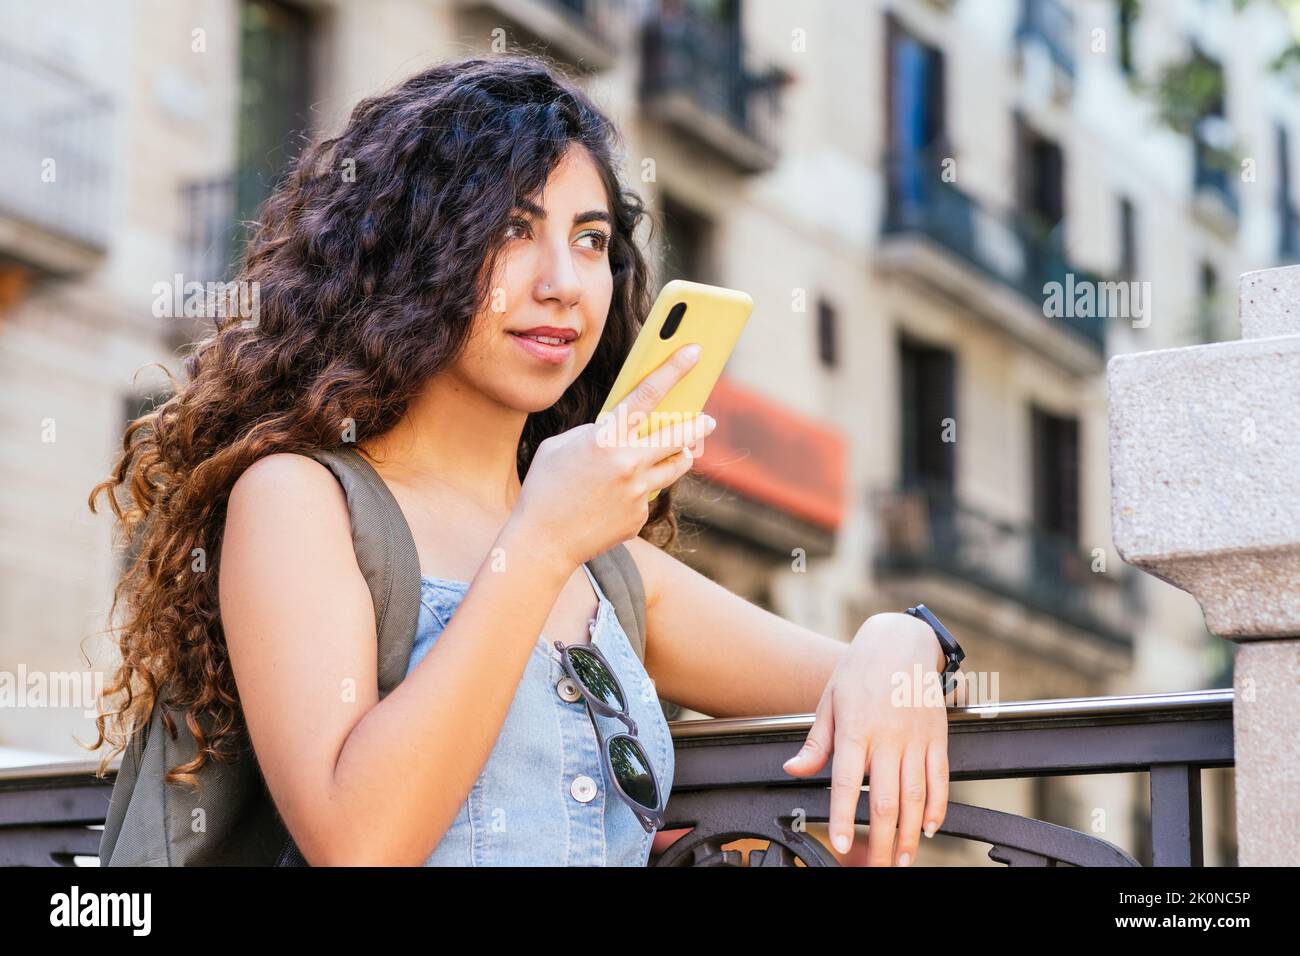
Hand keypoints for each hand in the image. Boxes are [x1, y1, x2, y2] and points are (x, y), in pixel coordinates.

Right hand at [510, 342, 715, 568]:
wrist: (543, 542)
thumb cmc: (545, 487)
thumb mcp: (561, 446)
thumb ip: (595, 432)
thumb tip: (621, 428)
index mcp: (606, 439)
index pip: (648, 394)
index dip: (674, 370)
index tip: (694, 352)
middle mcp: (628, 464)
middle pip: (680, 436)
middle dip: (698, 425)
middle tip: (707, 420)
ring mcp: (637, 493)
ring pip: (676, 467)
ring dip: (679, 456)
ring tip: (678, 452)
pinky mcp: (639, 517)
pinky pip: (650, 495)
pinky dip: (642, 490)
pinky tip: (618, 498)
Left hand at [781, 612, 949, 865]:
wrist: (901, 640)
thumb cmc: (860, 670)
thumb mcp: (829, 700)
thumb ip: (816, 742)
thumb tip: (794, 769)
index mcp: (855, 728)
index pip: (846, 781)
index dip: (842, 816)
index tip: (841, 844)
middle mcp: (888, 736)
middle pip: (885, 798)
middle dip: (879, 839)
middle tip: (876, 865)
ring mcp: (916, 737)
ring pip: (916, 795)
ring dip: (909, 832)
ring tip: (902, 857)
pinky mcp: (937, 736)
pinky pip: (940, 777)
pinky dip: (937, 806)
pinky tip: (929, 827)